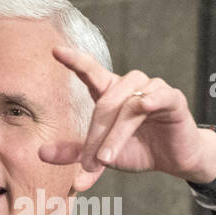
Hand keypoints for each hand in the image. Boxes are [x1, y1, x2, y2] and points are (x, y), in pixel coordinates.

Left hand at [44, 47, 215, 183]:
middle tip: (90, 163)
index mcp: (111, 93)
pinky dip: (151, 98)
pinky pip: (160, 95)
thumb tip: (41, 153)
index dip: (74, 60)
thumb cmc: (138, 150)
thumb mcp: (102, 154)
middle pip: (105, 102)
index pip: (90, 71)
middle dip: (96, 135)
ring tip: (107, 158)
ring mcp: (153, 90)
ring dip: (116, 134)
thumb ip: (75, 152)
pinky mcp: (174, 99)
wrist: (174, 161)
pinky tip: (143, 105)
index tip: (56, 51)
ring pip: (128, 105)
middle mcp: (130, 86)